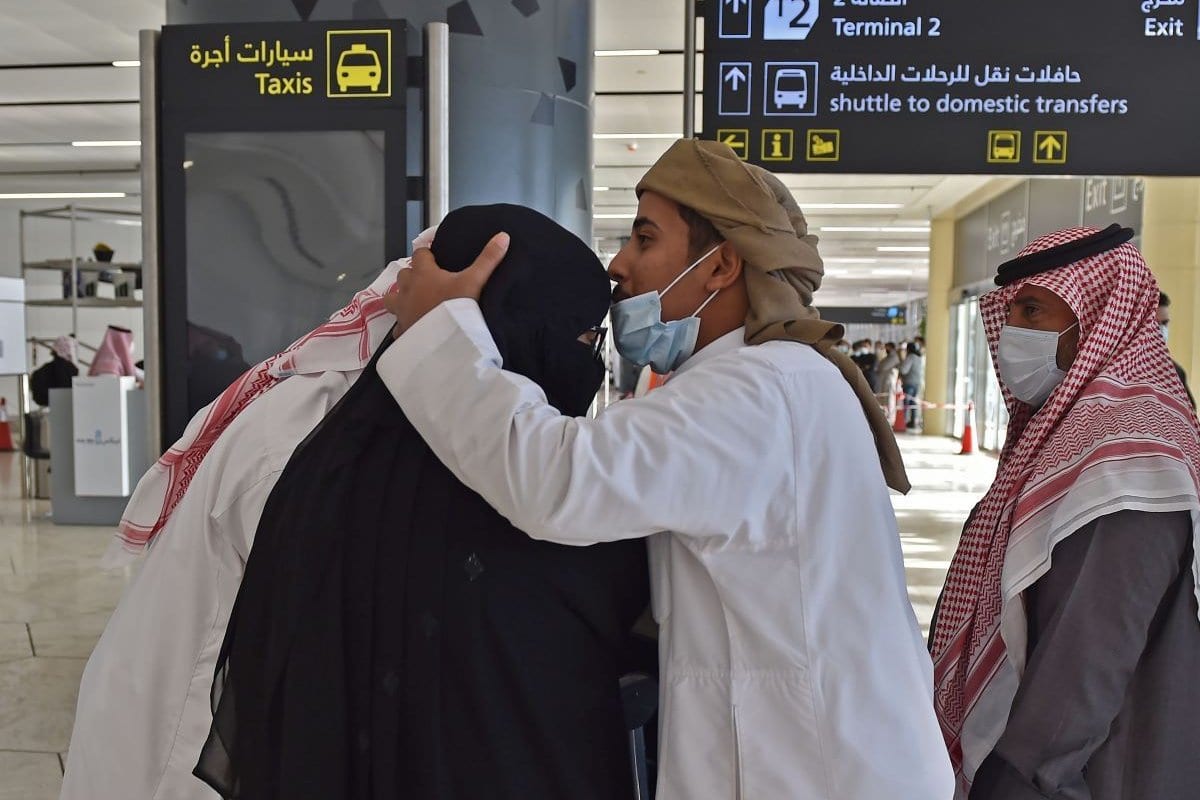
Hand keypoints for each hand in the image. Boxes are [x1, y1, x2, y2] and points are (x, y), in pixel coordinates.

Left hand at [385, 232, 509, 334]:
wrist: (443, 342)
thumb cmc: (455, 307)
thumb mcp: (474, 281)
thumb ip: (488, 259)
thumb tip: (503, 236)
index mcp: (423, 273)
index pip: (420, 253)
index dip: (427, 252)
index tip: (434, 254)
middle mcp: (408, 289)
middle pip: (404, 274)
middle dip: (412, 275)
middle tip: (427, 280)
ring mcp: (402, 310)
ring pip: (392, 297)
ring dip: (400, 296)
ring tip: (412, 301)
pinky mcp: (402, 330)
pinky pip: (397, 325)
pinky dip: (403, 324)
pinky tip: (411, 327)